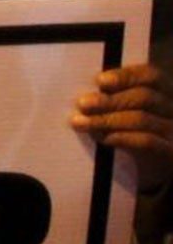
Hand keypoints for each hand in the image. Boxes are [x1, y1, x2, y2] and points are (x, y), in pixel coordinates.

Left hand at [74, 64, 172, 190]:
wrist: (156, 167)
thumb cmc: (134, 132)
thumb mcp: (128, 110)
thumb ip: (115, 97)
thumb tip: (86, 93)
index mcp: (166, 90)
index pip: (151, 76)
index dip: (125, 76)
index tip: (99, 81)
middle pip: (145, 97)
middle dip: (110, 100)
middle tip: (82, 104)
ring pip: (142, 119)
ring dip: (107, 120)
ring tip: (80, 123)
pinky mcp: (171, 150)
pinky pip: (147, 141)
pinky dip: (121, 138)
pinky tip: (102, 138)